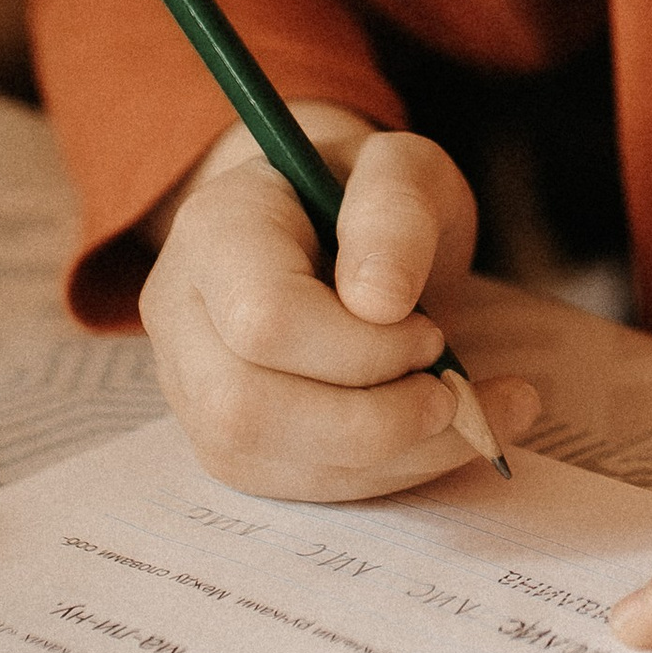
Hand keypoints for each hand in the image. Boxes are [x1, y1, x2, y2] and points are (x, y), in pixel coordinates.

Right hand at [139, 105, 536, 501]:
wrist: (335, 222)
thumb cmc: (367, 191)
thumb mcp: (403, 167)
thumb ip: (396, 209)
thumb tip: (382, 303)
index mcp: (216, 228)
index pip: (263, 318)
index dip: (360, 348)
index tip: (431, 333)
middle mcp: (182, 312)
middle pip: (245, 407)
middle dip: (371, 420)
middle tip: (452, 391)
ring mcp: (192, 385)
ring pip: (268, 461)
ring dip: (390, 456)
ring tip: (469, 413)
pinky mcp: (228, 439)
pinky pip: (295, 485)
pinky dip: (386, 472)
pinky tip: (444, 434)